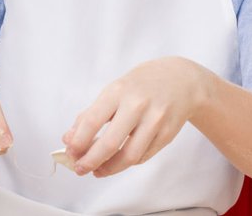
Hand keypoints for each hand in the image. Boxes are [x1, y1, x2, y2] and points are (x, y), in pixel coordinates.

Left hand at [63, 57, 212, 177]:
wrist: (182, 80)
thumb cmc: (141, 86)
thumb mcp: (114, 91)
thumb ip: (90, 115)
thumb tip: (69, 140)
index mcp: (118, 91)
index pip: (92, 121)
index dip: (78, 142)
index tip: (70, 153)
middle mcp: (138, 105)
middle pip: (110, 144)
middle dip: (90, 161)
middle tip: (80, 169)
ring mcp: (156, 120)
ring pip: (129, 156)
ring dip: (109, 168)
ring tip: (98, 171)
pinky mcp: (168, 134)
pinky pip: (143, 156)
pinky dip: (128, 162)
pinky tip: (119, 161)